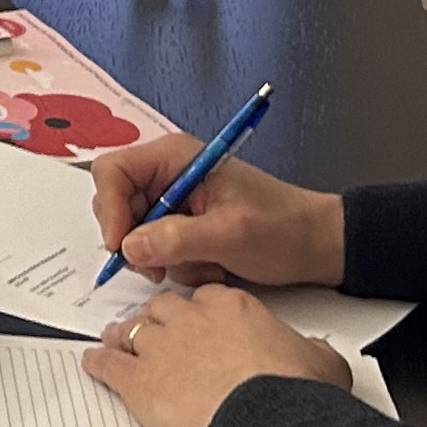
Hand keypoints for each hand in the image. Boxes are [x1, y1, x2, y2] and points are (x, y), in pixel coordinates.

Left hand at [85, 282, 350, 426]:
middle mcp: (190, 320)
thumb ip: (312, 350)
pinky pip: (108, 365)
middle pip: (163, 308)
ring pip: (131, 331)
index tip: (198, 320)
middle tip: (155, 331)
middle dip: (158, 320)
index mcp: (231, 307)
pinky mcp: (138, 381)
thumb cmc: (295, 392)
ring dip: (123, 337)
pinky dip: (98, 364)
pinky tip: (93, 364)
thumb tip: (317, 351)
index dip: (198, 312)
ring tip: (115, 340)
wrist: (269, 420)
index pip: (205, 299)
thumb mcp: (321, 361)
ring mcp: (160, 348)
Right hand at [87, 131, 346, 290]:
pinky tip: (210, 267)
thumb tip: (129, 247)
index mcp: (177, 157)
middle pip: (117, 203)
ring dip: (162, 258)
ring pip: (135, 232)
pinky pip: (156, 248)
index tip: (122, 246)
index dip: (110, 209)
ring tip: (203, 267)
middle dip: (136, 241)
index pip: (113, 171)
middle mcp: (170, 173)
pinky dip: (177, 265)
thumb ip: (175, 239)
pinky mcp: (183, 225)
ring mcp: (175, 200)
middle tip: (158, 269)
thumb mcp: (229, 235)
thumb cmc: (283, 229)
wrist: (317, 246)